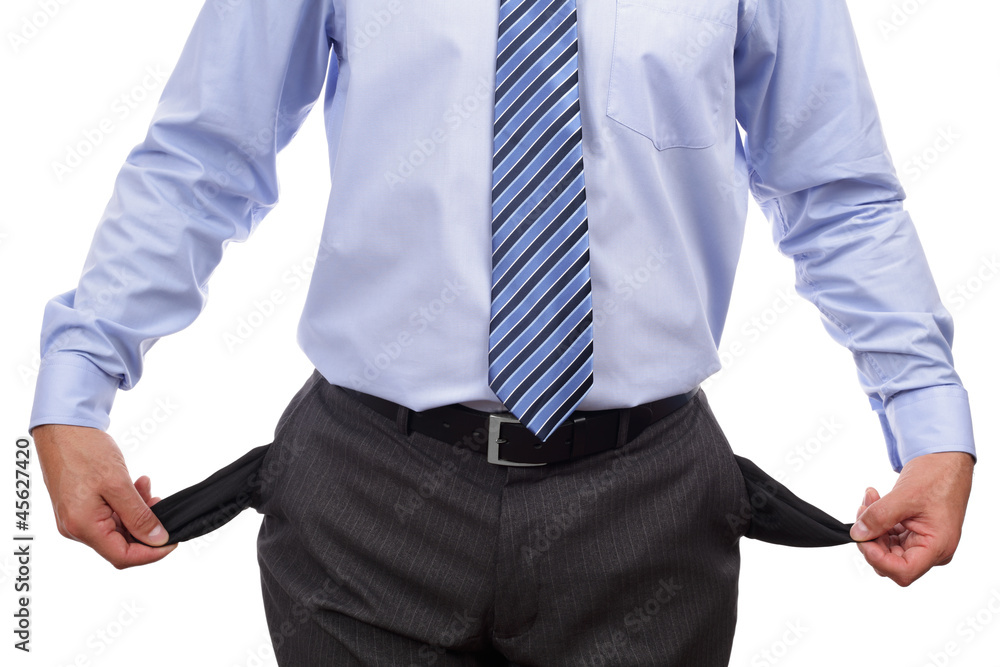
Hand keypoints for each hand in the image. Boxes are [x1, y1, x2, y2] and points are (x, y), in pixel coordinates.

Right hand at [32, 424, 176, 567]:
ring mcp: (77, 518)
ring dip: (138, 512)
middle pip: (121, 544)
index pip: (122, 556)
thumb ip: (138, 516)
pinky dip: (127, 504)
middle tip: (161, 504)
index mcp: (83, 527)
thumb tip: (157, 539)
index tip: (172, 540)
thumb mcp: (118, 484)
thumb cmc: (84, 451)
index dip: (151, 553)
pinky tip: (137, 485)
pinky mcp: (81, 507)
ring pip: (118, 528)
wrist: (63, 428)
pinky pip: (109, 515)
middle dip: (146, 527)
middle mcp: (76, 528)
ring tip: (147, 488)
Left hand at [851, 451, 973, 585]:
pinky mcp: (913, 533)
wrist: (946, 462)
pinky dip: (877, 520)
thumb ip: (879, 517)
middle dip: (871, 538)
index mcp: (937, 547)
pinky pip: (888, 535)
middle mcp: (931, 550)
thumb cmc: (938, 477)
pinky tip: (874, 500)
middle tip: (863, 510)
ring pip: (885, 547)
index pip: (903, 571)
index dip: (878, 559)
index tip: (863, 537)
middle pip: (890, 561)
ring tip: (870, 498)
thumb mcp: (905, 496)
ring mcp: (921, 542)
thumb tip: (858, 534)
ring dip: (871, 525)